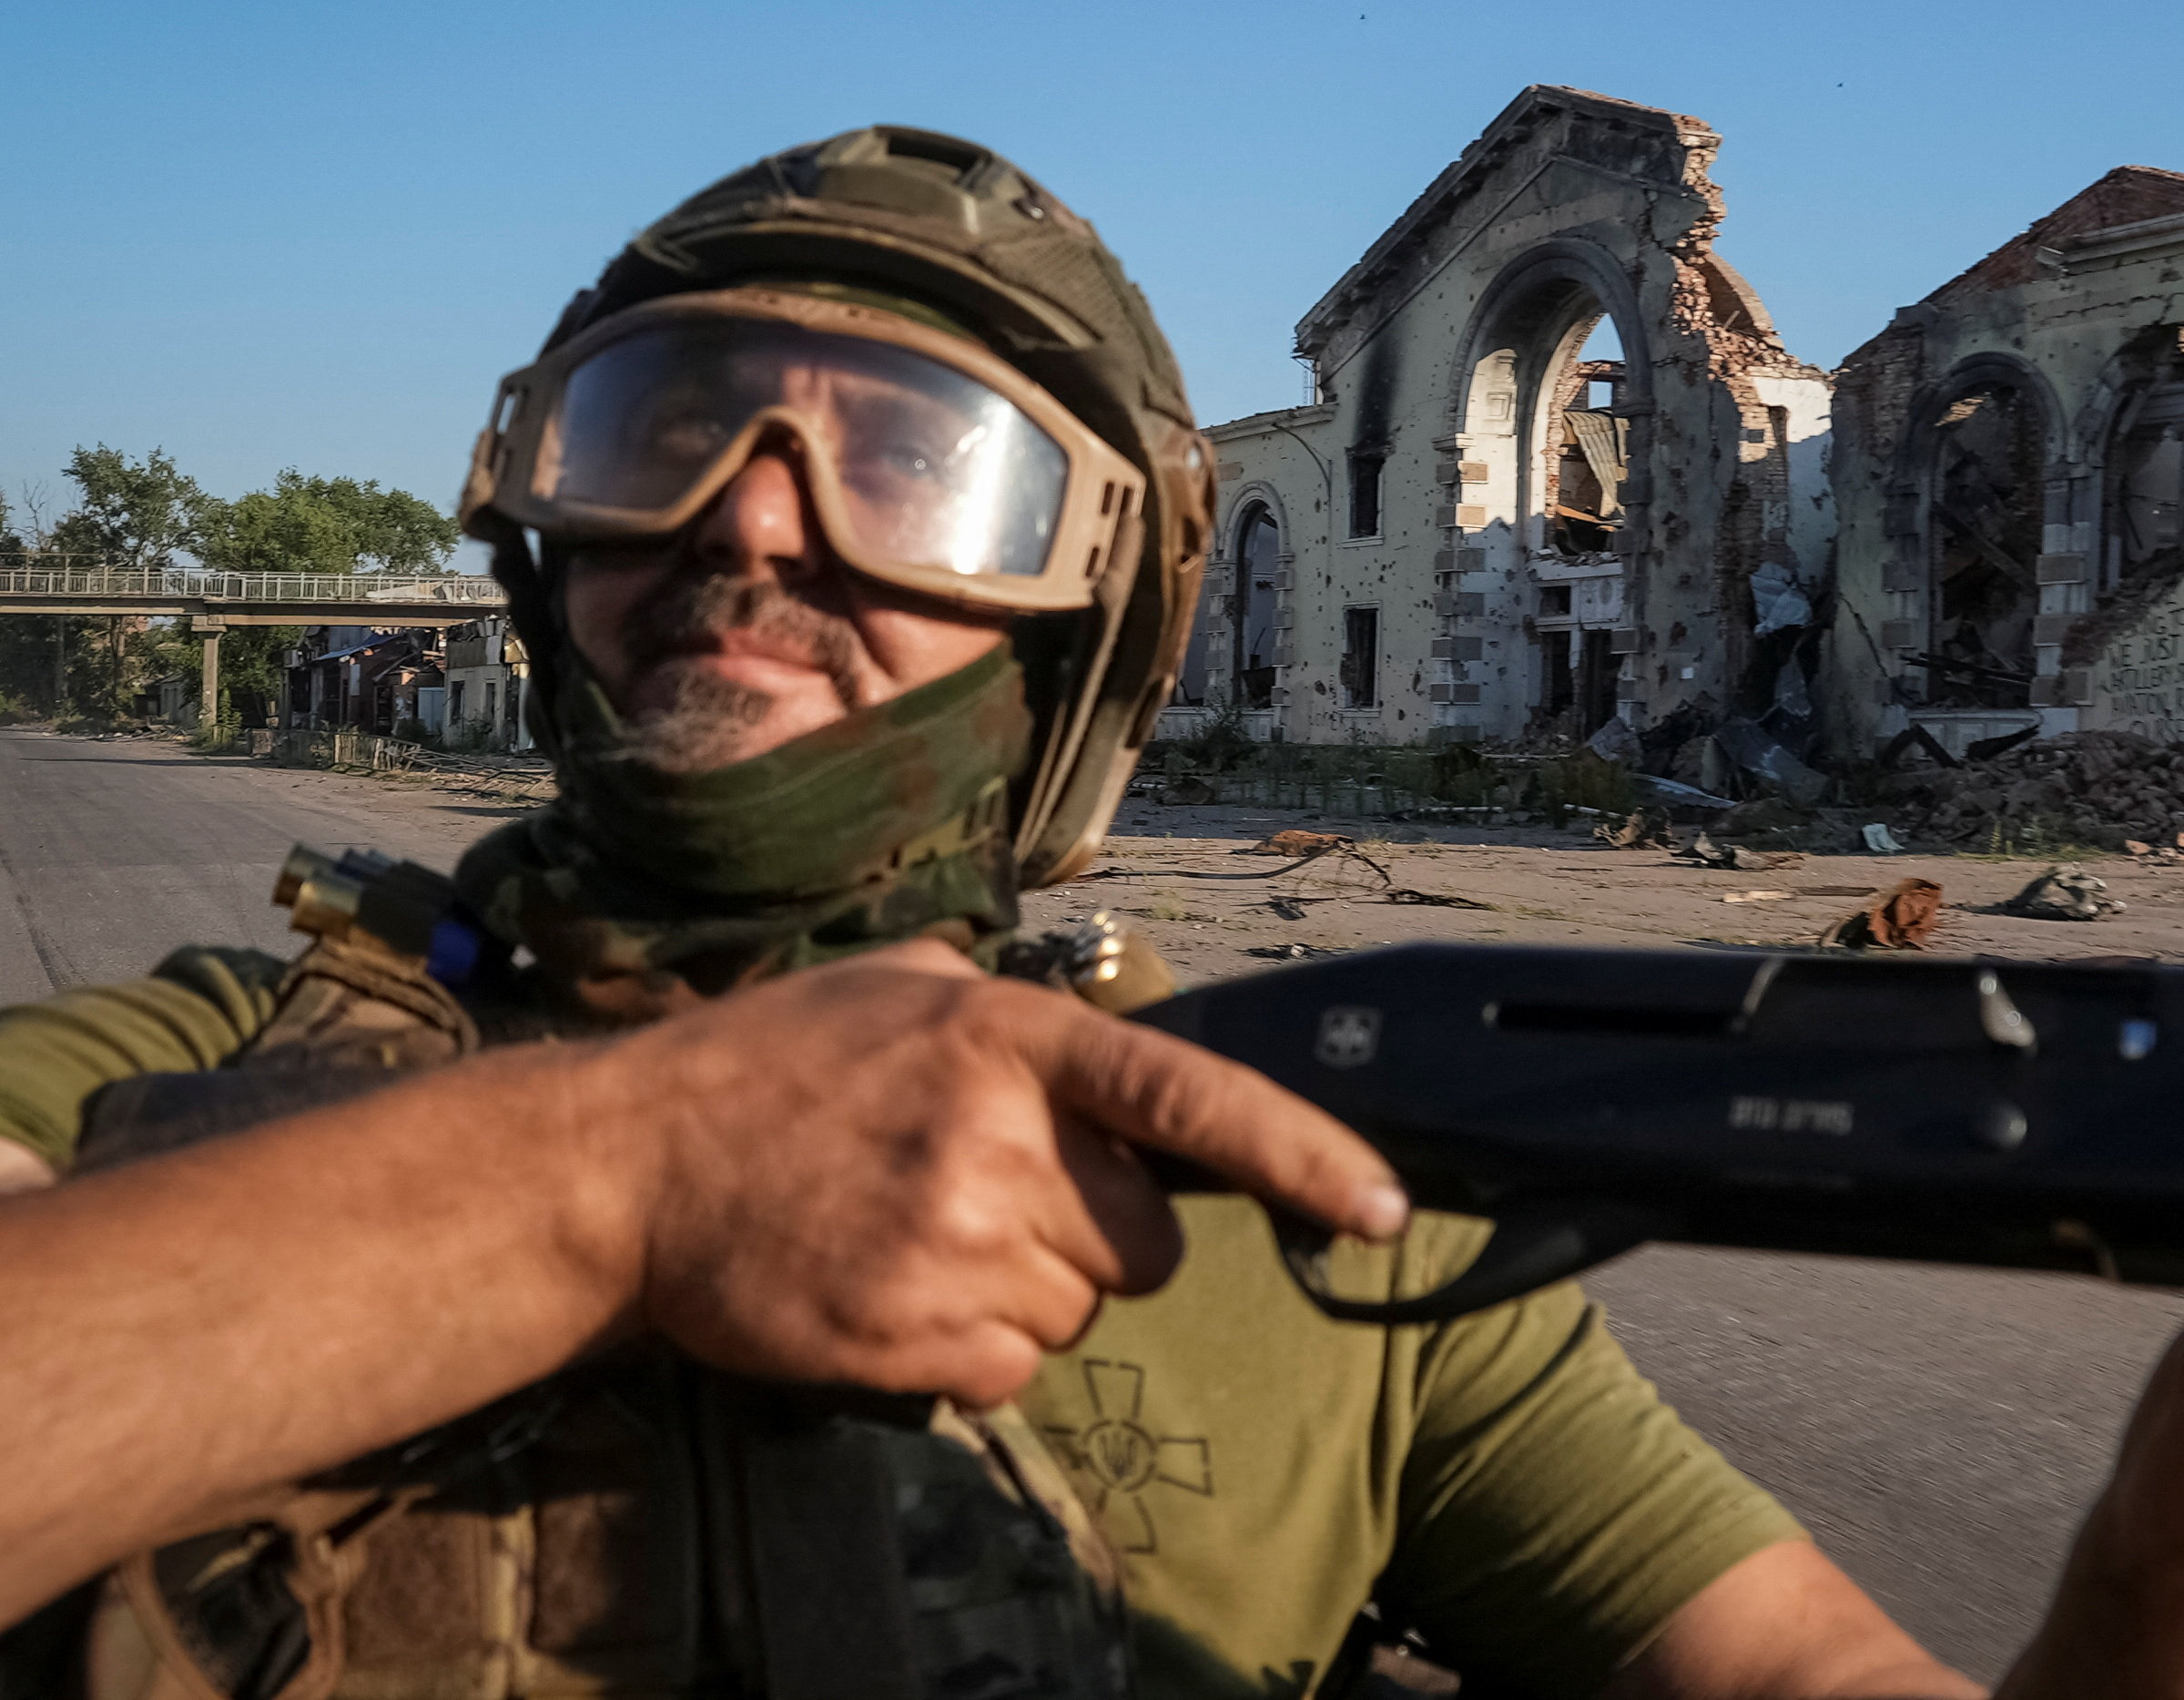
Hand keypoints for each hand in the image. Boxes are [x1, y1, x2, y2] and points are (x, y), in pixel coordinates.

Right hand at [574, 939, 1405, 1406]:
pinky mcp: (906, 1338)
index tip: (1382, 1207)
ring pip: (1078, 1312)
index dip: (1300, 1156)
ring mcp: (950, 1246)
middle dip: (1098, 1234)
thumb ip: (1022, 1012)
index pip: (1192, 1099)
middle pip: (1148, 1245)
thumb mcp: (903, 983)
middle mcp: (997, 1141)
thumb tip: (1124, 1046)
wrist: (628, 1165)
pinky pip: (1011, 1373)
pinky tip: (893, 1292)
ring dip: (1024, 1290)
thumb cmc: (773, 1064)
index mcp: (1012, 1039)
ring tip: (916, 1233)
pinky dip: (968, 1350)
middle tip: (990, 1196)